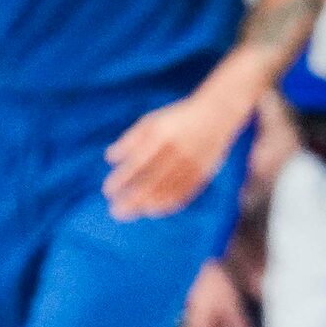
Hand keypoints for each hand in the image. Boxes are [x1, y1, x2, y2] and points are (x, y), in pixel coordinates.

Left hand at [103, 87, 247, 220]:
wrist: (218, 113)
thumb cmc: (177, 119)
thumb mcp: (152, 122)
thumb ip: (130, 140)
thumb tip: (109, 158)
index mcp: (162, 137)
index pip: (137, 164)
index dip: (121, 180)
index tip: (107, 191)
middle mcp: (177, 152)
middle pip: (151, 182)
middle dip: (132, 200)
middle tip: (115, 211)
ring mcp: (192, 164)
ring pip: (167, 191)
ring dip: (146, 205)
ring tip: (130, 213)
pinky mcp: (203, 173)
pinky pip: (184, 193)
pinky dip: (167, 204)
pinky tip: (151, 210)